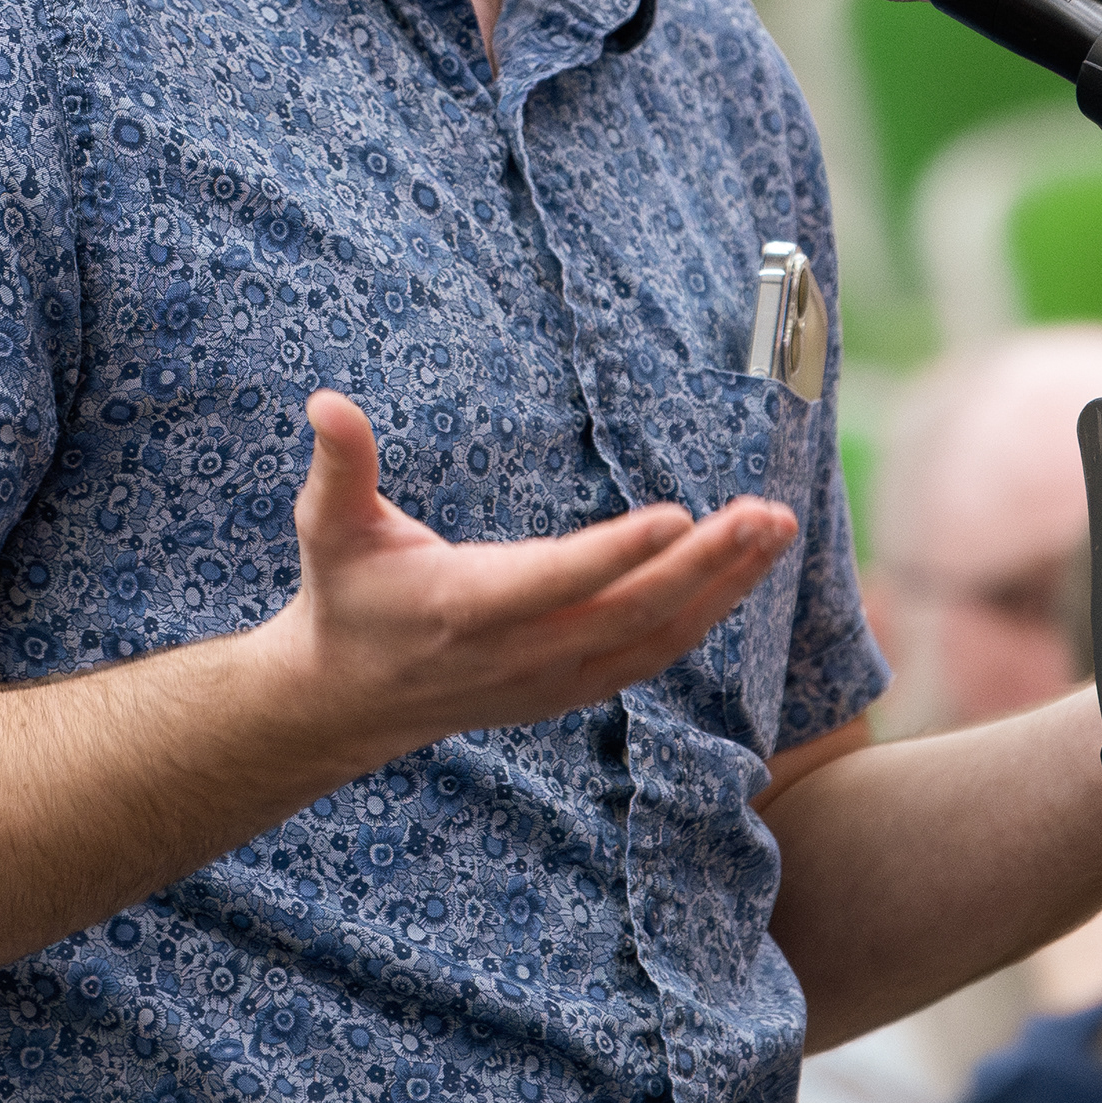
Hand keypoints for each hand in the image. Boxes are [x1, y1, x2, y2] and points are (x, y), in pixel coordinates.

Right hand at [270, 390, 796, 759]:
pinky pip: (653, 654)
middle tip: (765, 514)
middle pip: (630, 611)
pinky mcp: (573, 688)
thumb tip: (326, 403)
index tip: (676, 515)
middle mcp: (520, 652)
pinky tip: (744, 571)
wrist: (349, 698)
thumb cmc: (346, 595)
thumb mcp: (328, 527)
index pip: (555, 581)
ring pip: (656, 638)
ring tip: (774, 532)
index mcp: (466, 606)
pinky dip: (704, 615)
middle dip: (705, 563)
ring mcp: (553, 679)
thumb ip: (340, 467)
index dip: (616, 553)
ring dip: (723, 586)